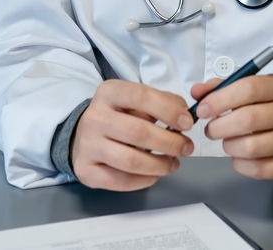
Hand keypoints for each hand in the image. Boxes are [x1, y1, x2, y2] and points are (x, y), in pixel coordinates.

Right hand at [71, 79, 194, 190]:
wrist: (84, 134)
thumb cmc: (118, 117)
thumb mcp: (135, 100)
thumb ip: (162, 102)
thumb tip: (184, 114)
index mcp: (108, 93)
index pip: (141, 97)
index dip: (168, 110)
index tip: (187, 123)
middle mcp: (94, 117)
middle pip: (138, 132)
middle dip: (170, 143)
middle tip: (186, 147)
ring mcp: (88, 144)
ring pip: (131, 160)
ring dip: (160, 165)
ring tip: (173, 163)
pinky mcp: (86, 169)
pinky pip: (120, 180)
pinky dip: (144, 180)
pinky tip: (154, 174)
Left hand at [190, 75, 272, 182]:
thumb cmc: (272, 111)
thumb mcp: (254, 92)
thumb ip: (224, 88)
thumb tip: (198, 91)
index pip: (249, 88)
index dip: (220, 99)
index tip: (203, 109)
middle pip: (248, 119)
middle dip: (219, 127)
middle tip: (211, 130)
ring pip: (250, 147)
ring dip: (229, 146)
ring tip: (228, 142)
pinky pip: (258, 168)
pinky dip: (240, 164)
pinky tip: (240, 156)